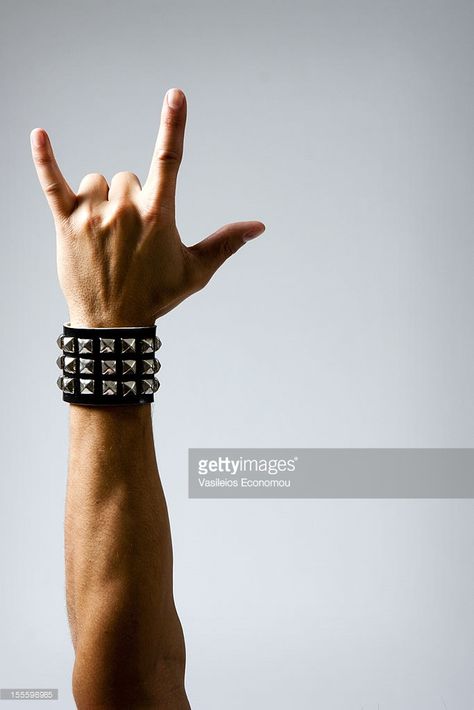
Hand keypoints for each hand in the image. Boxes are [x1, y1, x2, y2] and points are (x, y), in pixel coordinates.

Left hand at [30, 88, 264, 326]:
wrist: (113, 325)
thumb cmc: (157, 297)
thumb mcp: (196, 271)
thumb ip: (226, 242)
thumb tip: (259, 226)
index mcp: (158, 216)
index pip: (169, 160)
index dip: (174, 125)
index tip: (176, 95)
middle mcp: (125, 210)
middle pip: (128, 176)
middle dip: (132, 199)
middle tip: (129, 238)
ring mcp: (93, 215)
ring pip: (97, 181)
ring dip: (101, 198)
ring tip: (104, 233)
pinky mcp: (66, 223)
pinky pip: (52, 183)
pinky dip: (45, 158)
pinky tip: (39, 134)